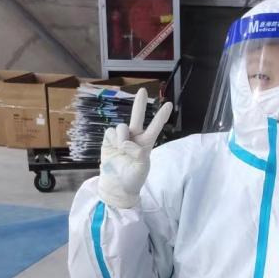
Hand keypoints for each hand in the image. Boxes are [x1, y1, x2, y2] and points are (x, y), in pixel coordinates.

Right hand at [98, 89, 172, 208]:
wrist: (116, 187)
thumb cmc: (132, 179)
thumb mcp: (141, 168)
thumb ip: (138, 153)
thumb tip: (126, 142)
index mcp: (146, 144)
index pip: (155, 127)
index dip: (161, 116)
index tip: (169, 104)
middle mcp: (134, 138)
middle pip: (137, 117)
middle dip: (139, 104)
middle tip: (143, 90)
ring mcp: (121, 138)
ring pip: (122, 126)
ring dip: (122, 136)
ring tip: (122, 148)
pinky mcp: (109, 140)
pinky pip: (111, 132)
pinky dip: (114, 139)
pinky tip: (115, 148)